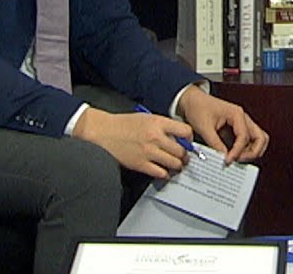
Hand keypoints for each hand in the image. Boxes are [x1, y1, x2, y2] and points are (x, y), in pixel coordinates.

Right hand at [72, 108, 191, 178]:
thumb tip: (179, 137)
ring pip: (174, 163)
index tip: (188, 142)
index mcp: (158, 122)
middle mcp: (156, 137)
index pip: (186, 131)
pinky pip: (160, 173)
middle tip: (183, 157)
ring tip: (175, 165)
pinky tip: (163, 171)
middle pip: (181, 151)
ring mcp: (148, 152)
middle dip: (184, 156)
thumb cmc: (123, 124)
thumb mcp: (147, 118)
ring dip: (177, 166)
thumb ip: (163, 126)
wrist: (103, 131)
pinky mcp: (140, 164)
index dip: (189, 139)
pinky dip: (165, 174)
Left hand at [178, 85, 269, 163]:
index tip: (228, 160)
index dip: (237, 151)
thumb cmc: (198, 108)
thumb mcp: (204, 127)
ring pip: (258, 139)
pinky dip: (246, 150)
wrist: (192, 101)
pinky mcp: (238, 129)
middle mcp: (243, 118)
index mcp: (237, 114)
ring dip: (252, 151)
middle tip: (238, 160)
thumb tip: (223, 157)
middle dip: (253, 152)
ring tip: (238, 159)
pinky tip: (234, 155)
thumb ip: (215, 143)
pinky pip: (249, 141)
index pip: (244, 137)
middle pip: (260, 137)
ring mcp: (242, 123)